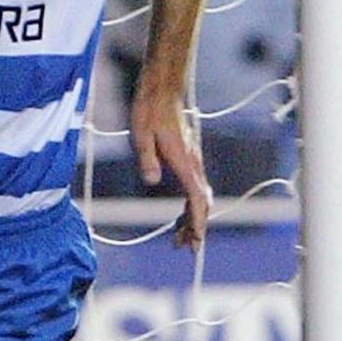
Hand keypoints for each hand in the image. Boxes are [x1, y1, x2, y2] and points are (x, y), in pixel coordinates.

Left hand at [131, 88, 210, 248]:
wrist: (162, 91)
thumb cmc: (149, 111)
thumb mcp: (141, 134)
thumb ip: (147, 158)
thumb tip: (152, 181)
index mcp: (184, 161)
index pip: (196, 197)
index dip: (197, 221)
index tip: (195, 241)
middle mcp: (192, 164)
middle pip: (200, 202)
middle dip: (195, 227)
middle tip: (184, 249)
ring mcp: (191, 161)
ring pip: (197, 197)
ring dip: (190, 219)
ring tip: (178, 240)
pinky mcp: (186, 159)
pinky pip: (192, 189)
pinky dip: (188, 206)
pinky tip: (178, 216)